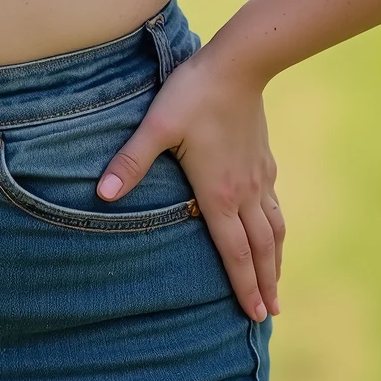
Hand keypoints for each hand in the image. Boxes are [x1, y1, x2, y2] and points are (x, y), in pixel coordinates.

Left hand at [97, 48, 284, 320]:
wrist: (237, 65)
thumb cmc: (193, 95)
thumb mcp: (156, 127)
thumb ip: (130, 162)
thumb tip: (102, 195)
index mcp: (219, 194)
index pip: (234, 251)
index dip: (244, 285)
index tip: (254, 314)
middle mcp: (244, 193)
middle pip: (260, 248)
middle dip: (265, 284)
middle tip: (269, 314)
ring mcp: (258, 177)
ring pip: (273, 229)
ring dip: (276, 261)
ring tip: (278, 286)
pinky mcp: (264, 160)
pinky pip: (274, 205)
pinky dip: (277, 229)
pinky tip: (275, 232)